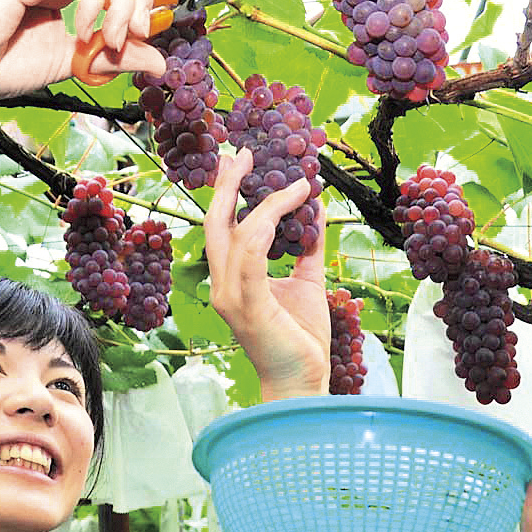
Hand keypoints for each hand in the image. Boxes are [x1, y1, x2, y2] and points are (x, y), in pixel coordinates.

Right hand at [204, 149, 329, 398]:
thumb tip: (315, 207)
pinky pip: (252, 255)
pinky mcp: (247, 305)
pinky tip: (295, 204)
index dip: (228, 191)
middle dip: (229, 183)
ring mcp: (229, 296)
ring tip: (295, 180)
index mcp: (231, 278)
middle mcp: (222, 284)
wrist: (302, 380)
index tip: (242, 160)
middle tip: (244, 151)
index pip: (222, 226)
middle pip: (215, 221)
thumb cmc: (300, 336)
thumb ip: (308, 245)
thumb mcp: (308, 280)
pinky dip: (272, 223)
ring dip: (266, 200)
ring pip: (237, 232)